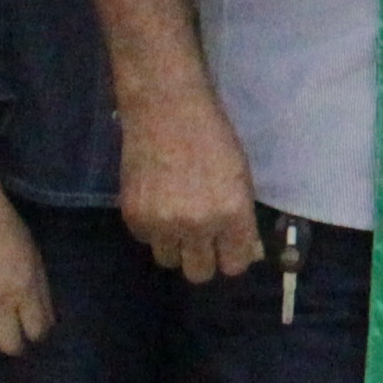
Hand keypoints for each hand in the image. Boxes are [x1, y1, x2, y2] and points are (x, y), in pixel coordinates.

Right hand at [117, 89, 263, 284]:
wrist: (166, 109)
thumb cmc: (212, 137)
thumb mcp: (240, 178)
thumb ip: (242, 219)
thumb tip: (248, 252)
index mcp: (231, 214)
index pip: (234, 266)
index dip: (231, 256)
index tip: (227, 246)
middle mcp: (197, 226)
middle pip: (200, 273)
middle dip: (203, 258)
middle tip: (202, 238)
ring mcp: (162, 224)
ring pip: (169, 261)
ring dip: (175, 246)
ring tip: (176, 217)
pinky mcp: (133, 217)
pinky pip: (146, 241)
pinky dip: (152, 229)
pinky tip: (157, 202)